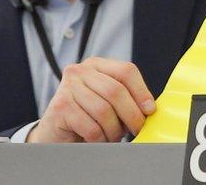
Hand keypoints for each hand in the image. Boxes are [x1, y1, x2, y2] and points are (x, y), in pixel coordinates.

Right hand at [27, 58, 155, 142]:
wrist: (55, 133)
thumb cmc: (87, 117)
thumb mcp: (107, 101)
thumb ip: (126, 97)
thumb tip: (149, 108)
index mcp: (96, 65)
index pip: (126, 71)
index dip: (141, 91)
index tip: (150, 110)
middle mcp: (80, 71)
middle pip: (116, 91)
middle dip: (131, 114)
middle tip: (137, 129)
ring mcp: (67, 88)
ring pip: (104, 111)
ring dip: (114, 130)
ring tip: (113, 137)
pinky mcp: (60, 108)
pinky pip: (91, 127)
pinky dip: (100, 138)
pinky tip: (98, 140)